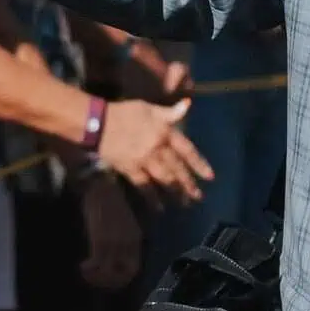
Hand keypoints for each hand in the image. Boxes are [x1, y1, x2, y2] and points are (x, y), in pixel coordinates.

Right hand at [78, 171, 142, 290]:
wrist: (100, 185)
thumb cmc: (107, 202)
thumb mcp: (120, 224)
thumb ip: (120, 241)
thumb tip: (110, 259)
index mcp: (135, 238)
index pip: (133, 269)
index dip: (119, 280)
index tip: (105, 279)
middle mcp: (129, 243)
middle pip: (124, 275)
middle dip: (108, 283)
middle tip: (93, 280)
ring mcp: (116, 242)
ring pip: (109, 273)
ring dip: (96, 278)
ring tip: (85, 273)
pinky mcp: (102, 239)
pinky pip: (98, 264)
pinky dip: (89, 270)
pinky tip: (82, 266)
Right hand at [98, 99, 213, 206]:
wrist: (100, 123)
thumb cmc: (126, 112)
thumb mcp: (150, 108)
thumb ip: (171, 112)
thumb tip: (188, 104)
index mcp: (165, 133)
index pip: (187, 151)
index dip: (199, 164)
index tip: (209, 177)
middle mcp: (158, 149)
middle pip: (177, 169)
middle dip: (189, 184)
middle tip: (198, 197)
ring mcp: (144, 161)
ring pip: (164, 179)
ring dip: (175, 192)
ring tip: (184, 203)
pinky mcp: (131, 170)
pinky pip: (144, 186)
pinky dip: (152, 197)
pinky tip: (158, 206)